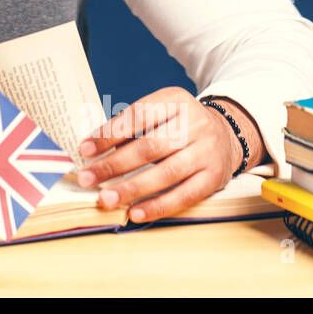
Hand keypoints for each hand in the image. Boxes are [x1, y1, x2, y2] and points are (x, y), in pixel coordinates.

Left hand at [73, 86, 247, 223]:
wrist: (227, 134)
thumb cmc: (180, 124)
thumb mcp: (161, 112)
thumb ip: (131, 127)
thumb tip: (93, 150)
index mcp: (176, 100)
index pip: (139, 116)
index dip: (110, 134)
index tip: (85, 149)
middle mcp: (194, 124)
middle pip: (150, 147)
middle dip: (114, 165)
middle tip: (88, 178)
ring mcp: (206, 152)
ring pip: (165, 173)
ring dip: (131, 188)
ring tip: (106, 199)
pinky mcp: (214, 178)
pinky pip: (184, 195)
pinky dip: (157, 206)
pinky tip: (135, 213)